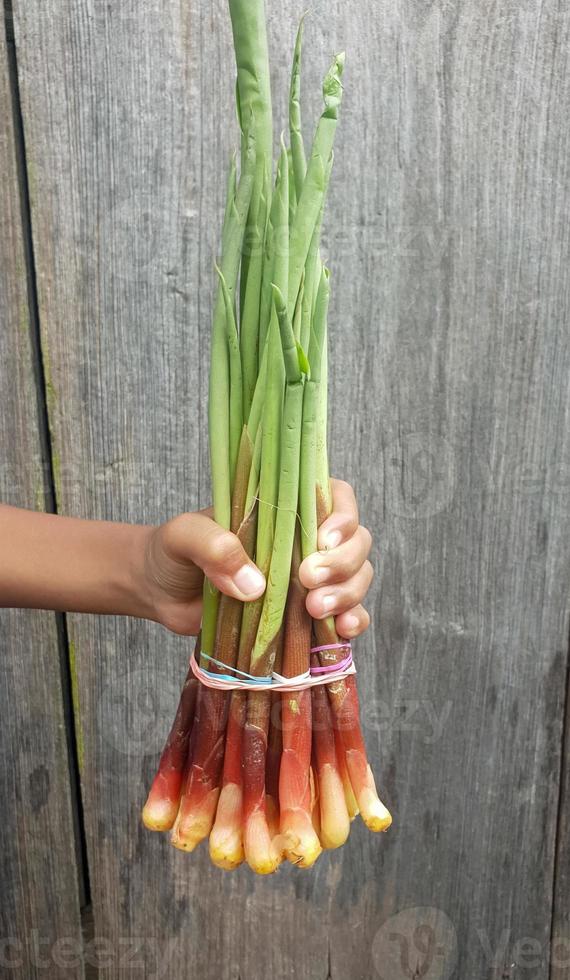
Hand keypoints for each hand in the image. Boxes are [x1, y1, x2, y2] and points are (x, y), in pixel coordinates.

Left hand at [144, 478, 372, 639]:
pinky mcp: (304, 615)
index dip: (343, 516)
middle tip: (307, 580)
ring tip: (314, 609)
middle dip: (343, 562)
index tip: (323, 540)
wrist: (157, 591)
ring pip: (356, 578)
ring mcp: (308, 579)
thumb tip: (253, 585)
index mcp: (283, 509)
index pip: (335, 498)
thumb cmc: (172, 551)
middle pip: (356, 541)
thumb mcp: (182, 536)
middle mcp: (304, 541)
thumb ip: (212, 546)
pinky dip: (352, 622)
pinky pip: (346, 615)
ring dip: (348, 594)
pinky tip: (342, 631)